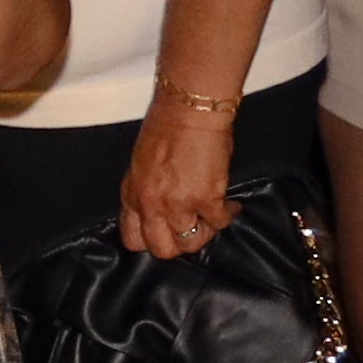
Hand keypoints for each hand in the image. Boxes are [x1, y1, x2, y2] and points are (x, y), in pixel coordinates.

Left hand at [116, 98, 242, 262]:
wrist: (188, 112)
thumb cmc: (165, 129)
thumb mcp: (140, 166)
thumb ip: (144, 193)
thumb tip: (156, 213)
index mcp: (132, 195)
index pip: (133, 240)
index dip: (152, 241)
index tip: (166, 234)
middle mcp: (151, 205)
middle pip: (163, 250)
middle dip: (180, 244)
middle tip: (192, 229)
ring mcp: (178, 205)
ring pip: (192, 243)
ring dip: (205, 232)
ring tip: (210, 216)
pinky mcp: (207, 199)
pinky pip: (220, 223)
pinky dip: (228, 215)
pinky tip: (229, 204)